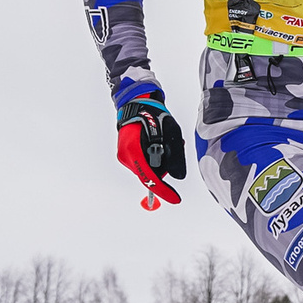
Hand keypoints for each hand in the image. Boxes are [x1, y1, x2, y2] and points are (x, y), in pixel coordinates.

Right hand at [116, 86, 186, 211]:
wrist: (136, 104)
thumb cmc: (153, 114)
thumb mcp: (171, 131)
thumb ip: (175, 155)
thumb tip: (178, 176)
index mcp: (133, 150)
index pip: (149, 177)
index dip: (163, 190)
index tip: (176, 199)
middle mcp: (126, 156)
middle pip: (149, 174)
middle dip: (164, 167)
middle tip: (174, 146)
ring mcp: (124, 157)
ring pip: (147, 169)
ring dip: (159, 161)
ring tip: (163, 141)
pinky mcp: (125, 156)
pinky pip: (143, 164)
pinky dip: (153, 158)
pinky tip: (156, 143)